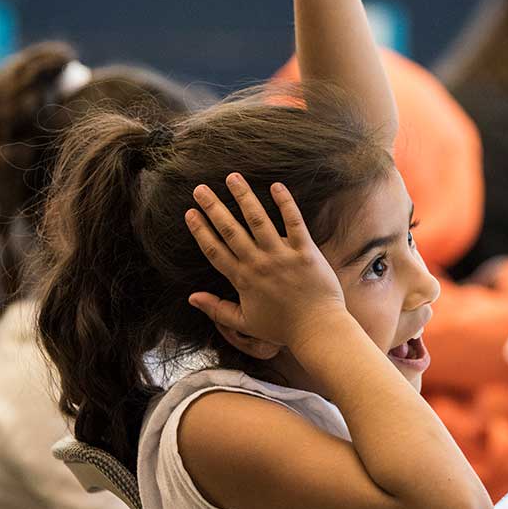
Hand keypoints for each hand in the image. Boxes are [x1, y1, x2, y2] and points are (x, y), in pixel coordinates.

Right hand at [185, 174, 346, 354]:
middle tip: (200, 188)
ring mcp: (282, 256)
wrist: (317, 330)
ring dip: (243, 197)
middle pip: (230, 230)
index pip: (215, 250)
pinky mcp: (305, 251)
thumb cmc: (282, 328)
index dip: (200, 230)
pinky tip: (275, 186)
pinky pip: (293, 222)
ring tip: (232, 177)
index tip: (190, 212)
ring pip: (258, 220)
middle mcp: (258, 264)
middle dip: (213, 207)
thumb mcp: (244, 323)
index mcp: (242, 280)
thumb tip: (192, 298)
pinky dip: (285, 203)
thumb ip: (217, 309)